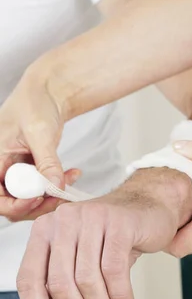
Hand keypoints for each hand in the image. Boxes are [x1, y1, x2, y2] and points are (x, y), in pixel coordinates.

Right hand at [0, 62, 74, 220]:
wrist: (50, 94)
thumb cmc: (35, 104)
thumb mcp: (40, 133)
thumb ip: (47, 161)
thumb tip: (55, 186)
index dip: (15, 205)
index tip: (38, 198)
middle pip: (12, 203)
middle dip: (38, 204)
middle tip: (60, 195)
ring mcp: (15, 172)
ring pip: (28, 199)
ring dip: (51, 196)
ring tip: (70, 179)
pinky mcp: (30, 173)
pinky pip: (41, 189)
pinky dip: (57, 186)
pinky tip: (73, 173)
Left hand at [17, 168, 191, 298]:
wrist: (148, 207)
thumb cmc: (111, 237)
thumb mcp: (78, 264)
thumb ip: (52, 296)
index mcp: (44, 231)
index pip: (29, 279)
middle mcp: (64, 221)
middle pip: (60, 283)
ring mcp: (91, 219)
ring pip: (89, 280)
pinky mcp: (119, 223)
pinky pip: (115, 270)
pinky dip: (121, 295)